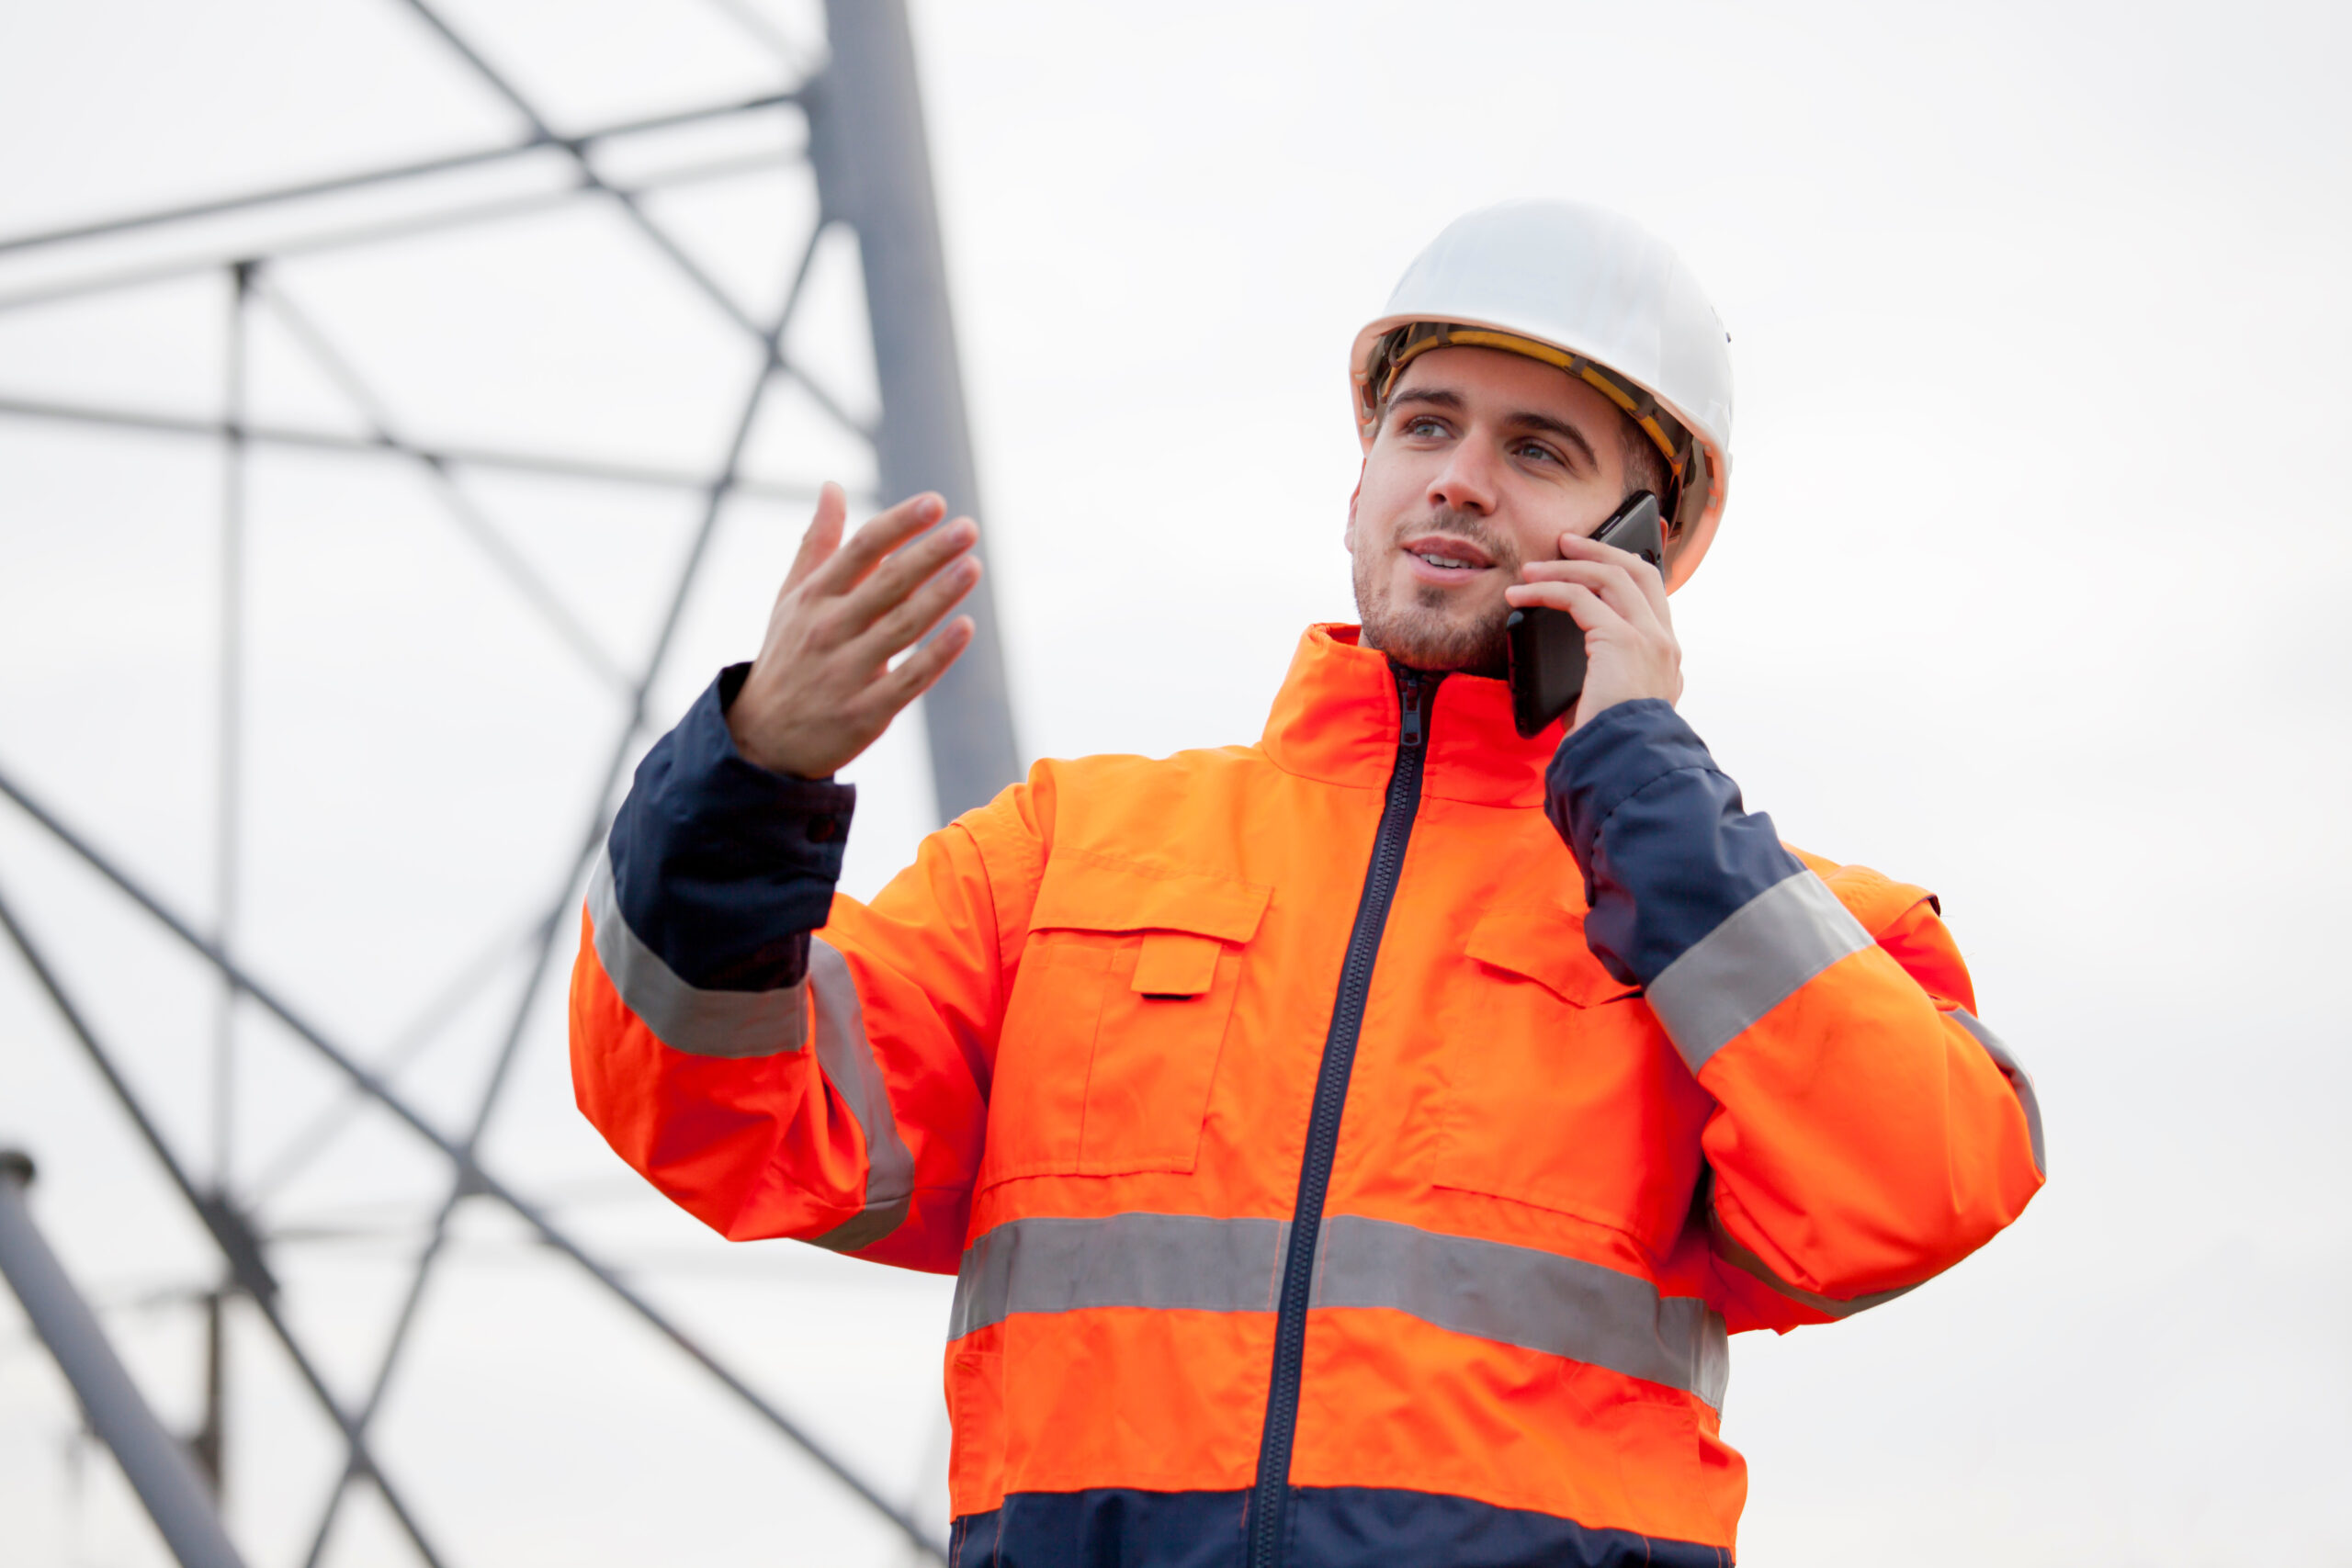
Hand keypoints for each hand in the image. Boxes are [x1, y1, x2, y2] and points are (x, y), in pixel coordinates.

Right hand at [725, 483, 980, 778]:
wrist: (762, 739)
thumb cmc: (787, 657)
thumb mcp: (791, 599)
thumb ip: (817, 545)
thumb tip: (832, 487)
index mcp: (813, 599)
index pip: (860, 551)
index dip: (899, 524)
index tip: (936, 503)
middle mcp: (828, 631)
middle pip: (887, 584)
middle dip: (929, 553)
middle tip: (968, 528)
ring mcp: (847, 673)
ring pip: (902, 627)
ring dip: (940, 596)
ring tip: (972, 567)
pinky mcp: (866, 712)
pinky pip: (910, 679)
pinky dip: (938, 654)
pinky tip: (966, 627)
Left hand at [1503, 528, 1682, 731]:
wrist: (1626, 768)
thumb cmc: (1609, 750)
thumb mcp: (1605, 709)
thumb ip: (1598, 681)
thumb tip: (1565, 673)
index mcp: (1665, 658)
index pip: (1653, 596)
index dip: (1623, 569)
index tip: (1593, 560)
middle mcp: (1665, 643)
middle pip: (1640, 572)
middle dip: (1600, 551)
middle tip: (1566, 542)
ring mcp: (1650, 639)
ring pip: (1611, 576)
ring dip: (1567, 567)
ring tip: (1532, 569)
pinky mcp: (1624, 641)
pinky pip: (1580, 598)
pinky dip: (1547, 590)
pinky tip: (1522, 595)